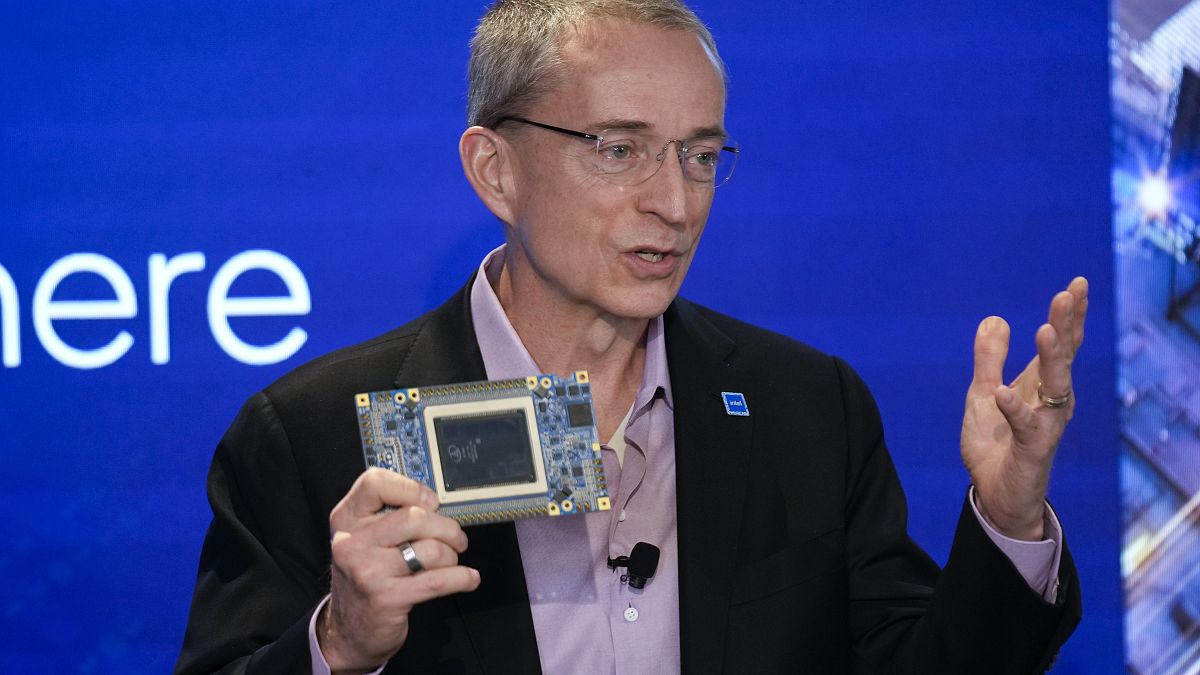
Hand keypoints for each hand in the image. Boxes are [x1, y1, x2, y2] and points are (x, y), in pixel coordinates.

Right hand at [318, 468, 480, 672]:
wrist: (348, 630)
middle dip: (446, 528)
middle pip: (414, 517)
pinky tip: (468, 578)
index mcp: (346, 519)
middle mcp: (352, 543)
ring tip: (450, 561)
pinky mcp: (387, 598)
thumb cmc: (366, 576)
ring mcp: (368, 572)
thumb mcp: (364, 539)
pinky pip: (438, 580)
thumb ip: (388, 515)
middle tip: (454, 538)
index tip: (431, 502)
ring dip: (451, 555)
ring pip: (430, 549)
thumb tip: (436, 502)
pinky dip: (462, 577)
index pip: (375, 483)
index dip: (411, 488)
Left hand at [961, 277, 1087, 540]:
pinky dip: (1015, 408)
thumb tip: (995, 318)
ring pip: (1056, 386)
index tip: (1077, 283)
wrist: (995, 494)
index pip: (1061, 343)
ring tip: (1045, 330)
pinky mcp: (1033, 449)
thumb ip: (989, 359)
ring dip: (1051, 358)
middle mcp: (1052, 400)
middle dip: (1067, 324)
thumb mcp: (983, 393)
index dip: (1070, 314)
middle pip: (1064, 356)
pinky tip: (1004, 392)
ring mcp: (1046, 423)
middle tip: (1068, 293)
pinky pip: (1025, 425)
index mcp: (1042, 383)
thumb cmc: (996, 443)